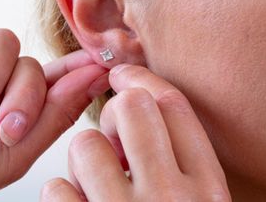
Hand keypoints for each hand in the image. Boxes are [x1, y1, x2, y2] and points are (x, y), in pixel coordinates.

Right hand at [0, 13, 109, 200]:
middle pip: (31, 64)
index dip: (77, 70)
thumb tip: (93, 78)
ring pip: (2, 43)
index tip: (103, 64)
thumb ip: (54, 116)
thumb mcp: (9, 153)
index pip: (53, 79)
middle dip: (22, 97)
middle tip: (1, 130)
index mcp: (11, 107)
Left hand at [40, 64, 230, 200]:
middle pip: (133, 107)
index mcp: (209, 189)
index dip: (144, 80)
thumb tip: (147, 110)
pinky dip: (61, 193)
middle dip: (114, 113)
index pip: (176, 106)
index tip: (124, 75)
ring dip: (83, 158)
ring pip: (86, 143)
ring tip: (93, 182)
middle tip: (112, 137)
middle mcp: (174, 199)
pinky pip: (56, 187)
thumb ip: (186, 165)